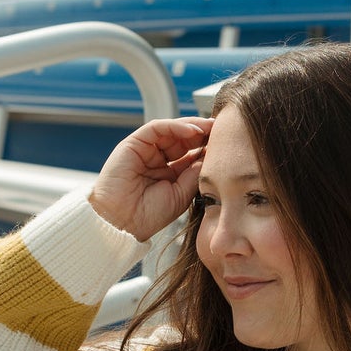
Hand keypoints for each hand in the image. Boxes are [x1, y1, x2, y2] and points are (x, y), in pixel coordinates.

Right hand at [89, 117, 212, 242]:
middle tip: (224, 130)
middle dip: (204, 133)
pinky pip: (157, 128)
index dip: (208, 147)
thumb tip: (212, 155)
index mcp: (169, 172)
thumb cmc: (148, 215)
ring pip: (172, 130)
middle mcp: (157, 158)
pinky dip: (176, 126)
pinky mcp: (133, 143)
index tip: (228, 144)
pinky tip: (193, 131)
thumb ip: (195, 173)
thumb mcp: (182, 193)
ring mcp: (145, 150)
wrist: (121, 223)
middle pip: (183, 138)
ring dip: (193, 126)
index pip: (191, 152)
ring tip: (211, 128)